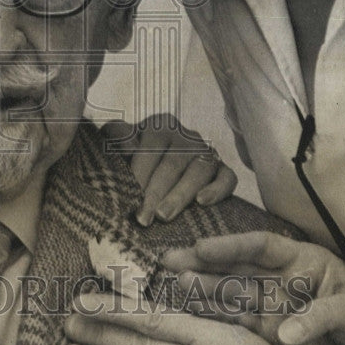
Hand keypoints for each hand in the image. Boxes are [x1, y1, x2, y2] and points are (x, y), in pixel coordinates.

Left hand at [101, 114, 237, 225]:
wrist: (160, 163)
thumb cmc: (135, 155)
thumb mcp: (121, 141)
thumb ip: (117, 137)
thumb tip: (126, 146)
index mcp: (161, 126)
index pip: (150, 147)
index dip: (139, 173)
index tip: (127, 198)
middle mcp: (186, 136)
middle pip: (173, 163)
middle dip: (156, 192)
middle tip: (143, 218)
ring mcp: (207, 152)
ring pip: (199, 170)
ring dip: (181, 194)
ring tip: (164, 216)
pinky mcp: (223, 169)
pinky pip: (228, 178)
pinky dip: (217, 189)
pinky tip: (202, 202)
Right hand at [163, 232, 344, 344]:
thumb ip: (320, 317)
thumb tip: (286, 334)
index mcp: (299, 260)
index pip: (260, 246)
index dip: (231, 246)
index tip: (203, 248)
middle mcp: (276, 277)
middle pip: (235, 266)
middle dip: (202, 262)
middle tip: (170, 259)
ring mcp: (267, 303)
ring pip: (228, 292)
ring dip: (202, 287)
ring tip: (174, 282)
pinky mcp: (263, 329)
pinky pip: (233, 321)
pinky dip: (211, 316)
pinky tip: (189, 311)